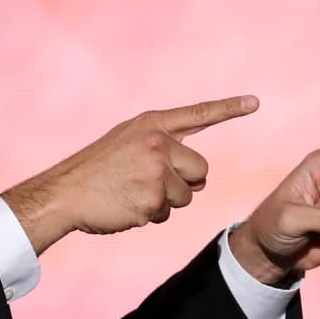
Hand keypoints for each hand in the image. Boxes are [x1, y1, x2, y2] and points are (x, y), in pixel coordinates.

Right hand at [2, 95, 257, 254]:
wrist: (64, 193)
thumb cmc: (94, 171)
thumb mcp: (125, 142)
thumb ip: (159, 146)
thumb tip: (196, 178)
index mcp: (151, 125)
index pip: (197, 115)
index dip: (228, 108)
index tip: (255, 102)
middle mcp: (158, 144)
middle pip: (200, 170)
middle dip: (184, 183)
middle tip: (149, 184)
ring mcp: (156, 171)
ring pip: (186, 197)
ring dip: (165, 202)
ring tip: (131, 194)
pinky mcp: (152, 198)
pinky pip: (167, 214)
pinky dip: (150, 216)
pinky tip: (126, 206)